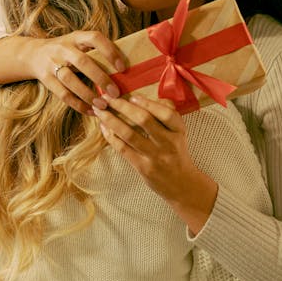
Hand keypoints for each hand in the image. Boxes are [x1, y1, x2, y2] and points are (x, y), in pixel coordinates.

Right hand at [0, 32, 125, 114]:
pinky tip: (90, 111)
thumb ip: (96, 51)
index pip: (94, 38)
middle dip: (100, 78)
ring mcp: (52, 63)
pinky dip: (78, 104)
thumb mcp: (79, 43)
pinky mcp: (45, 78)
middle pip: (82, 62)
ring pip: (70, 80)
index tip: (122, 67)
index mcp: (76, 37)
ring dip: (88, 94)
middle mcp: (63, 48)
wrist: (33, 54)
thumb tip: (125, 69)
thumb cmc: (67, 50)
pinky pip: (62, 94)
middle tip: (116, 93)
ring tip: (103, 106)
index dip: (109, 51)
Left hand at [92, 95, 217, 230]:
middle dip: (123, 106)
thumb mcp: (178, 133)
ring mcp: (155, 156)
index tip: (133, 96)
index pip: (166, 113)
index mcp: (178, 131)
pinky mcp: (143, 167)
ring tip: (99, 111)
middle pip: (144, 120)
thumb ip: (166, 115)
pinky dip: (112, 137)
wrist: (182, 184)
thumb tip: (146, 98)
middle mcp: (168, 142)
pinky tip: (104, 128)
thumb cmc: (176, 152)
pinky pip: (124, 149)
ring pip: (130, 134)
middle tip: (108, 98)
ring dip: (111, 120)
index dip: (148, 103)